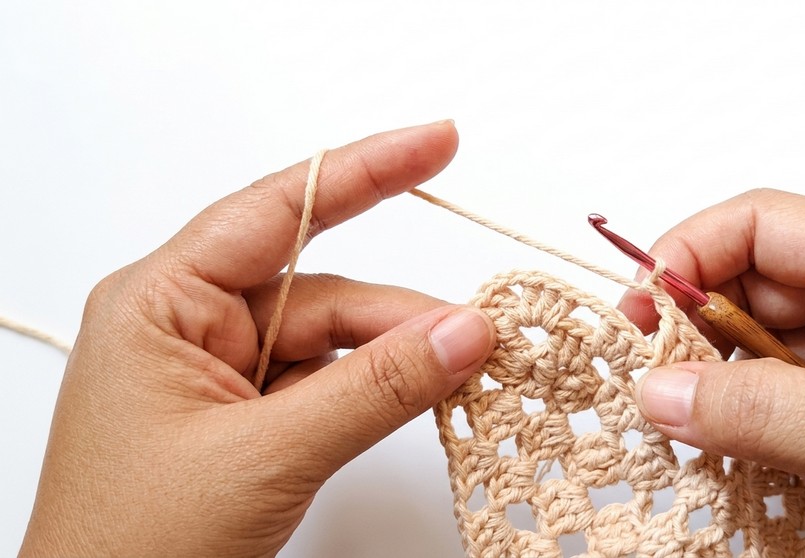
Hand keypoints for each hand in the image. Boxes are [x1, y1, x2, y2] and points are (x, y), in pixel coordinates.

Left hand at [18, 122, 495, 557]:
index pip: (276, 211)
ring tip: (465, 375)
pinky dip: (378, 392)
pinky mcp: (246, 417)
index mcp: (161, 304)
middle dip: (403, 314)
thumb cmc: (131, 548)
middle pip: (322, 290)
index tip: (437, 143)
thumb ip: (373, 389)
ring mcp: (220, 375)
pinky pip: (328, 383)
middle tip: (482, 332)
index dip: (364, 170)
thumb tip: (464, 332)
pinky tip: (422, 398)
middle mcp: (190, 326)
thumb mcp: (264, 457)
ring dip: (399, 359)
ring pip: (334, 341)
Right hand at [619, 188, 804, 557]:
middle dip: (692, 329)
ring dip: (715, 383)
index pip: (763, 224)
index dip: (689, 253)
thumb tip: (657, 390)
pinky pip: (780, 396)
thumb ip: (768, 414)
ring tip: (690, 432)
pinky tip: (731, 453)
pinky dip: (744, 422)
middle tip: (653, 389)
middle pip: (750, 284)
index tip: (638, 312)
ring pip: (759, 346)